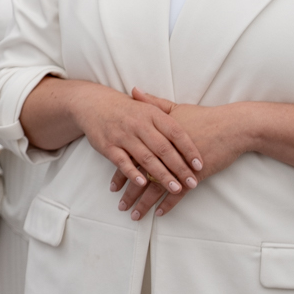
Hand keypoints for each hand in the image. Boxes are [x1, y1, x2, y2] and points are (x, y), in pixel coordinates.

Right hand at [67, 84, 200, 220]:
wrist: (93, 104)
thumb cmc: (127, 109)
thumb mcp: (148, 107)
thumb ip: (169, 116)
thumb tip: (194, 128)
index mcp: (152, 114)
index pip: (176, 133)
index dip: (189, 149)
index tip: (200, 165)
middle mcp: (139, 125)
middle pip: (163, 149)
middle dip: (179, 168)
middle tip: (192, 183)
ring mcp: (123, 136)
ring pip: (146, 158)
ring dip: (162, 175)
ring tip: (175, 189)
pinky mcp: (108, 146)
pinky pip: (122, 162)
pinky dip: (133, 173)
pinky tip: (143, 184)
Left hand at [110, 90, 254, 217]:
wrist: (233, 126)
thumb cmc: (204, 116)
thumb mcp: (174, 109)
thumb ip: (151, 103)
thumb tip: (133, 91)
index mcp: (156, 138)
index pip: (133, 159)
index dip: (122, 173)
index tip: (112, 186)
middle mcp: (164, 154)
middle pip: (142, 176)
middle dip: (129, 193)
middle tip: (119, 206)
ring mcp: (179, 165)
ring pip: (157, 188)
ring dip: (144, 203)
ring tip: (133, 215)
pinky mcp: (194, 174)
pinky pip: (179, 193)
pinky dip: (168, 204)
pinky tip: (159, 214)